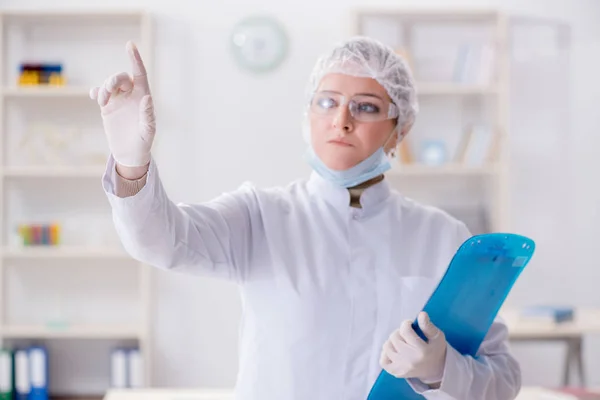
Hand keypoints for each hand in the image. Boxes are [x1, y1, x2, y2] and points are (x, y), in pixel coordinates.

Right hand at [90, 41, 154, 167]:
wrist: (129, 153)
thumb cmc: (143, 142)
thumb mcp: (148, 131)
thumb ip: (148, 115)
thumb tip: (147, 98)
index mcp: (143, 97)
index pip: (139, 74)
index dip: (135, 59)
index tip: (130, 45)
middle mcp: (131, 96)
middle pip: (121, 77)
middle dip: (112, 80)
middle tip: (107, 92)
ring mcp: (118, 100)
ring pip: (109, 84)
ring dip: (104, 88)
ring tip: (101, 101)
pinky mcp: (107, 107)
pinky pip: (100, 94)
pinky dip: (96, 92)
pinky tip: (95, 96)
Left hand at [380, 312, 446, 384]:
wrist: (435, 370)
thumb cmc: (435, 350)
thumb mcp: (437, 337)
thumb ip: (428, 326)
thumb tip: (421, 314)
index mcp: (422, 351)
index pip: (405, 330)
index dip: (406, 323)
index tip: (410, 324)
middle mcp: (411, 360)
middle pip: (394, 337)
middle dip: (400, 332)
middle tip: (407, 335)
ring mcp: (402, 367)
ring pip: (387, 346)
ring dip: (392, 341)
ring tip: (402, 343)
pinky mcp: (396, 372)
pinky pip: (383, 360)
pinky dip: (386, 354)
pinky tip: (395, 352)